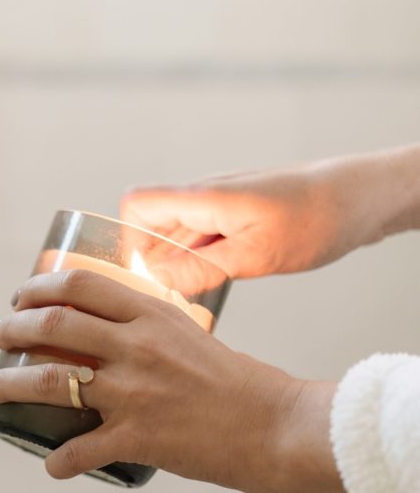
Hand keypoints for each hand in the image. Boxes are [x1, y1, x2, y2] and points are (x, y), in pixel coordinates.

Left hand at [0, 269, 342, 492]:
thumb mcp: (194, 337)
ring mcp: (133, 392)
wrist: (280, 426)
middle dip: (12, 329)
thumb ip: (153, 331)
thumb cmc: (242, 383)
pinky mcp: (138, 438)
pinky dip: (59, 460)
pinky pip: (79, 450)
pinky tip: (52, 465)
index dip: (39, 288)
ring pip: (48, 381)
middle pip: (52, 326)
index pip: (80, 286)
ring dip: (8, 384)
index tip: (21, 297)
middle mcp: (136, 346)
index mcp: (153, 314)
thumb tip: (116, 336)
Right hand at [121, 155, 393, 285]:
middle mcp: (206, 196)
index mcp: (204, 197)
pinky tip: (220, 281)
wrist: (361, 197)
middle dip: (153, 261)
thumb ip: (203, 267)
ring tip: (198, 293)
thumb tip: (159, 280)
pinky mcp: (238, 216)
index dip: (130, 241)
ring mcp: (222, 205)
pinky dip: (202, 260)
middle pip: (153, 224)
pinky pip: (204, 237)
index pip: (137, 206)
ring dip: (180, 264)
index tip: (144, 276)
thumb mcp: (257, 254)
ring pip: (179, 234)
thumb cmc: (317, 218)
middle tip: (172, 296)